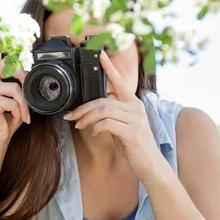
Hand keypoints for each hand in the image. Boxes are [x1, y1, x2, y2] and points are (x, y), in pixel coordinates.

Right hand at [0, 46, 30, 148]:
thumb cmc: (7, 119)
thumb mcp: (14, 100)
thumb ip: (17, 85)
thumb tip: (27, 73)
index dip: (0, 46)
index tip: (4, 37)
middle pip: (8, 65)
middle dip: (22, 73)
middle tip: (28, 86)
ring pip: (15, 88)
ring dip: (24, 104)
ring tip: (23, 115)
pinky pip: (12, 102)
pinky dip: (18, 112)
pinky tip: (15, 118)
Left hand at [63, 51, 160, 179]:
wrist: (150, 164)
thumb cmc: (134, 144)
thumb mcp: (123, 125)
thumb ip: (112, 114)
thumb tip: (93, 110)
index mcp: (133, 103)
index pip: (119, 82)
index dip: (110, 67)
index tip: (101, 54)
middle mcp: (136, 108)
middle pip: (103, 101)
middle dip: (83, 108)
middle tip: (70, 116)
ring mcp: (136, 119)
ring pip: (103, 111)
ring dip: (87, 118)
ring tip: (79, 125)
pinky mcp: (132, 132)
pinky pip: (108, 124)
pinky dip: (97, 128)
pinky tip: (95, 133)